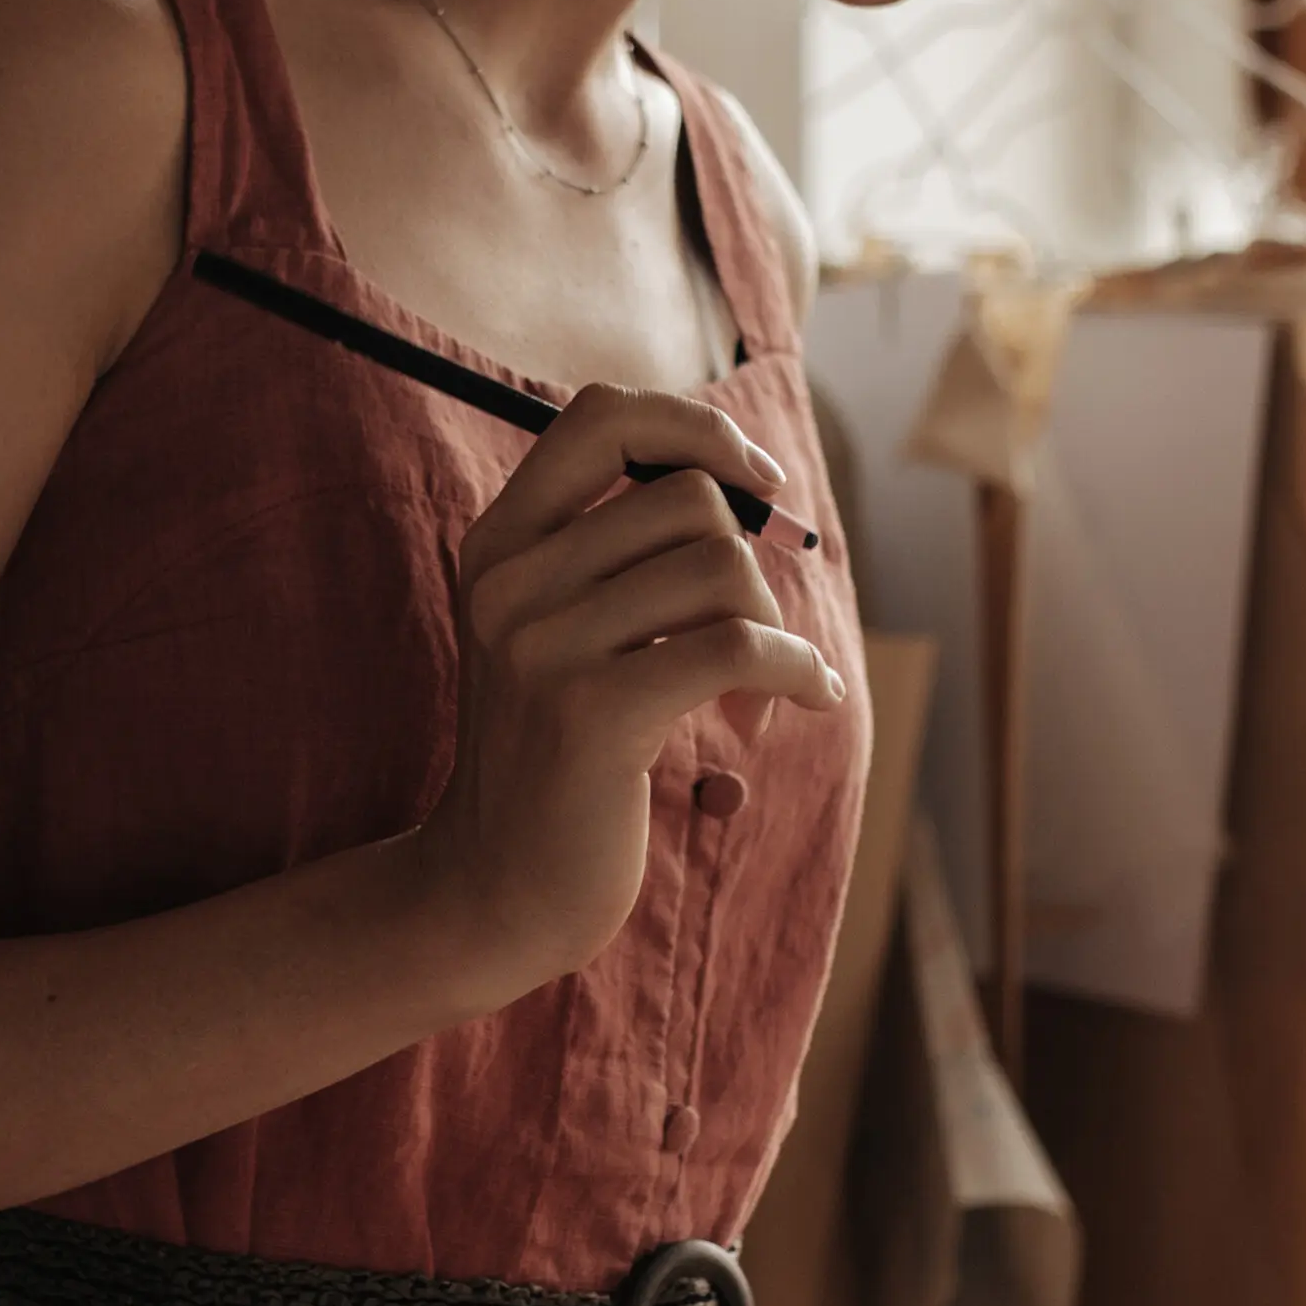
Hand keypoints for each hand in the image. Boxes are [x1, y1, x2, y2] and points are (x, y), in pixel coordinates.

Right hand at [398, 386, 840, 1000]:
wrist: (498, 890)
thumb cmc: (559, 760)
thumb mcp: (562, 635)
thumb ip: (619, 553)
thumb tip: (745, 478)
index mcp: (497, 545)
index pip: (601, 415)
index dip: (695, 428)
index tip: (758, 482)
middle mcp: (509, 582)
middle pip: (687, 499)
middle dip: (749, 566)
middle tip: (747, 640)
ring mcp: (543, 647)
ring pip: (722, 567)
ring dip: (771, 629)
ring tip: (756, 692)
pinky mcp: (594, 714)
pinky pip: (739, 646)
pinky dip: (797, 670)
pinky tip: (807, 701)